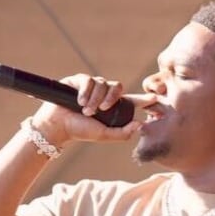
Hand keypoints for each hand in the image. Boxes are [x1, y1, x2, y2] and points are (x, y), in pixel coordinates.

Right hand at [30, 74, 152, 145]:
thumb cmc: (80, 131)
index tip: (156, 98)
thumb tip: (140, 124)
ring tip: (85, 111)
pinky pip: (89, 80)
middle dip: (111, 98)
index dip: (144, 99)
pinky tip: (79, 102)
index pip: (132, 100)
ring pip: (102, 83)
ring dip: (95, 99)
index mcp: (112, 107)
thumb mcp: (104, 135)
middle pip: (117, 87)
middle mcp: (103, 95)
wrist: (57, 126)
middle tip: (101, 110)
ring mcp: (92, 87)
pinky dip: (85, 92)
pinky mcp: (79, 81)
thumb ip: (122, 133)